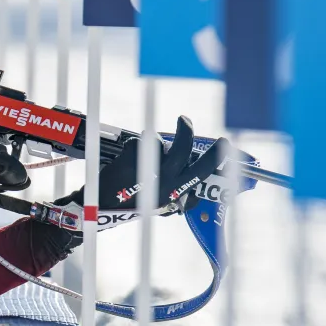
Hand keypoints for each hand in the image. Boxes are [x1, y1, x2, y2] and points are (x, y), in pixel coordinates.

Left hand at [96, 116, 230, 211]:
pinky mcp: (130, 160)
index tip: (223, 143)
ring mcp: (147, 170)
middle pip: (182, 150)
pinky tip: (127, 158)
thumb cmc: (133, 203)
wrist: (102, 206)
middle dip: (186, 131)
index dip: (215, 157)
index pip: (201, 173)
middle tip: (184, 119)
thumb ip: (178, 192)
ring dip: (152, 142)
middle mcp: (164, 182)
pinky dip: (135, 146)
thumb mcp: (160, 203)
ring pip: (157, 142)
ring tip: (141, 152)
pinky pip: (139, 142)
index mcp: (175, 192)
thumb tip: (194, 181)